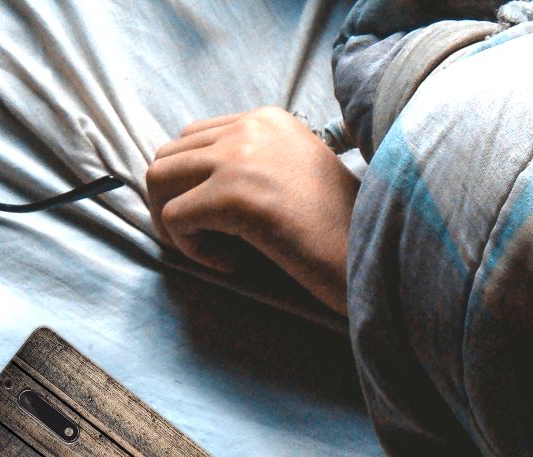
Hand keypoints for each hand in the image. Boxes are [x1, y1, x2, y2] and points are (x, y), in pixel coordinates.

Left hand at [146, 106, 359, 314]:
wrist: (374, 253)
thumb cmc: (341, 228)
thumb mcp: (297, 173)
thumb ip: (253, 164)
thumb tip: (193, 186)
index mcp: (266, 118)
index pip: (191, 138)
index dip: (189, 184)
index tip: (216, 221)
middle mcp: (250, 126)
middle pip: (167, 156)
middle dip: (170, 202)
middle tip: (200, 240)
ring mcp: (240, 157)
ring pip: (158, 180)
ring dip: (172, 222)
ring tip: (209, 250)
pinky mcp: (233, 196)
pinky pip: (174, 218)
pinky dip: (190, 249)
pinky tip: (229, 263)